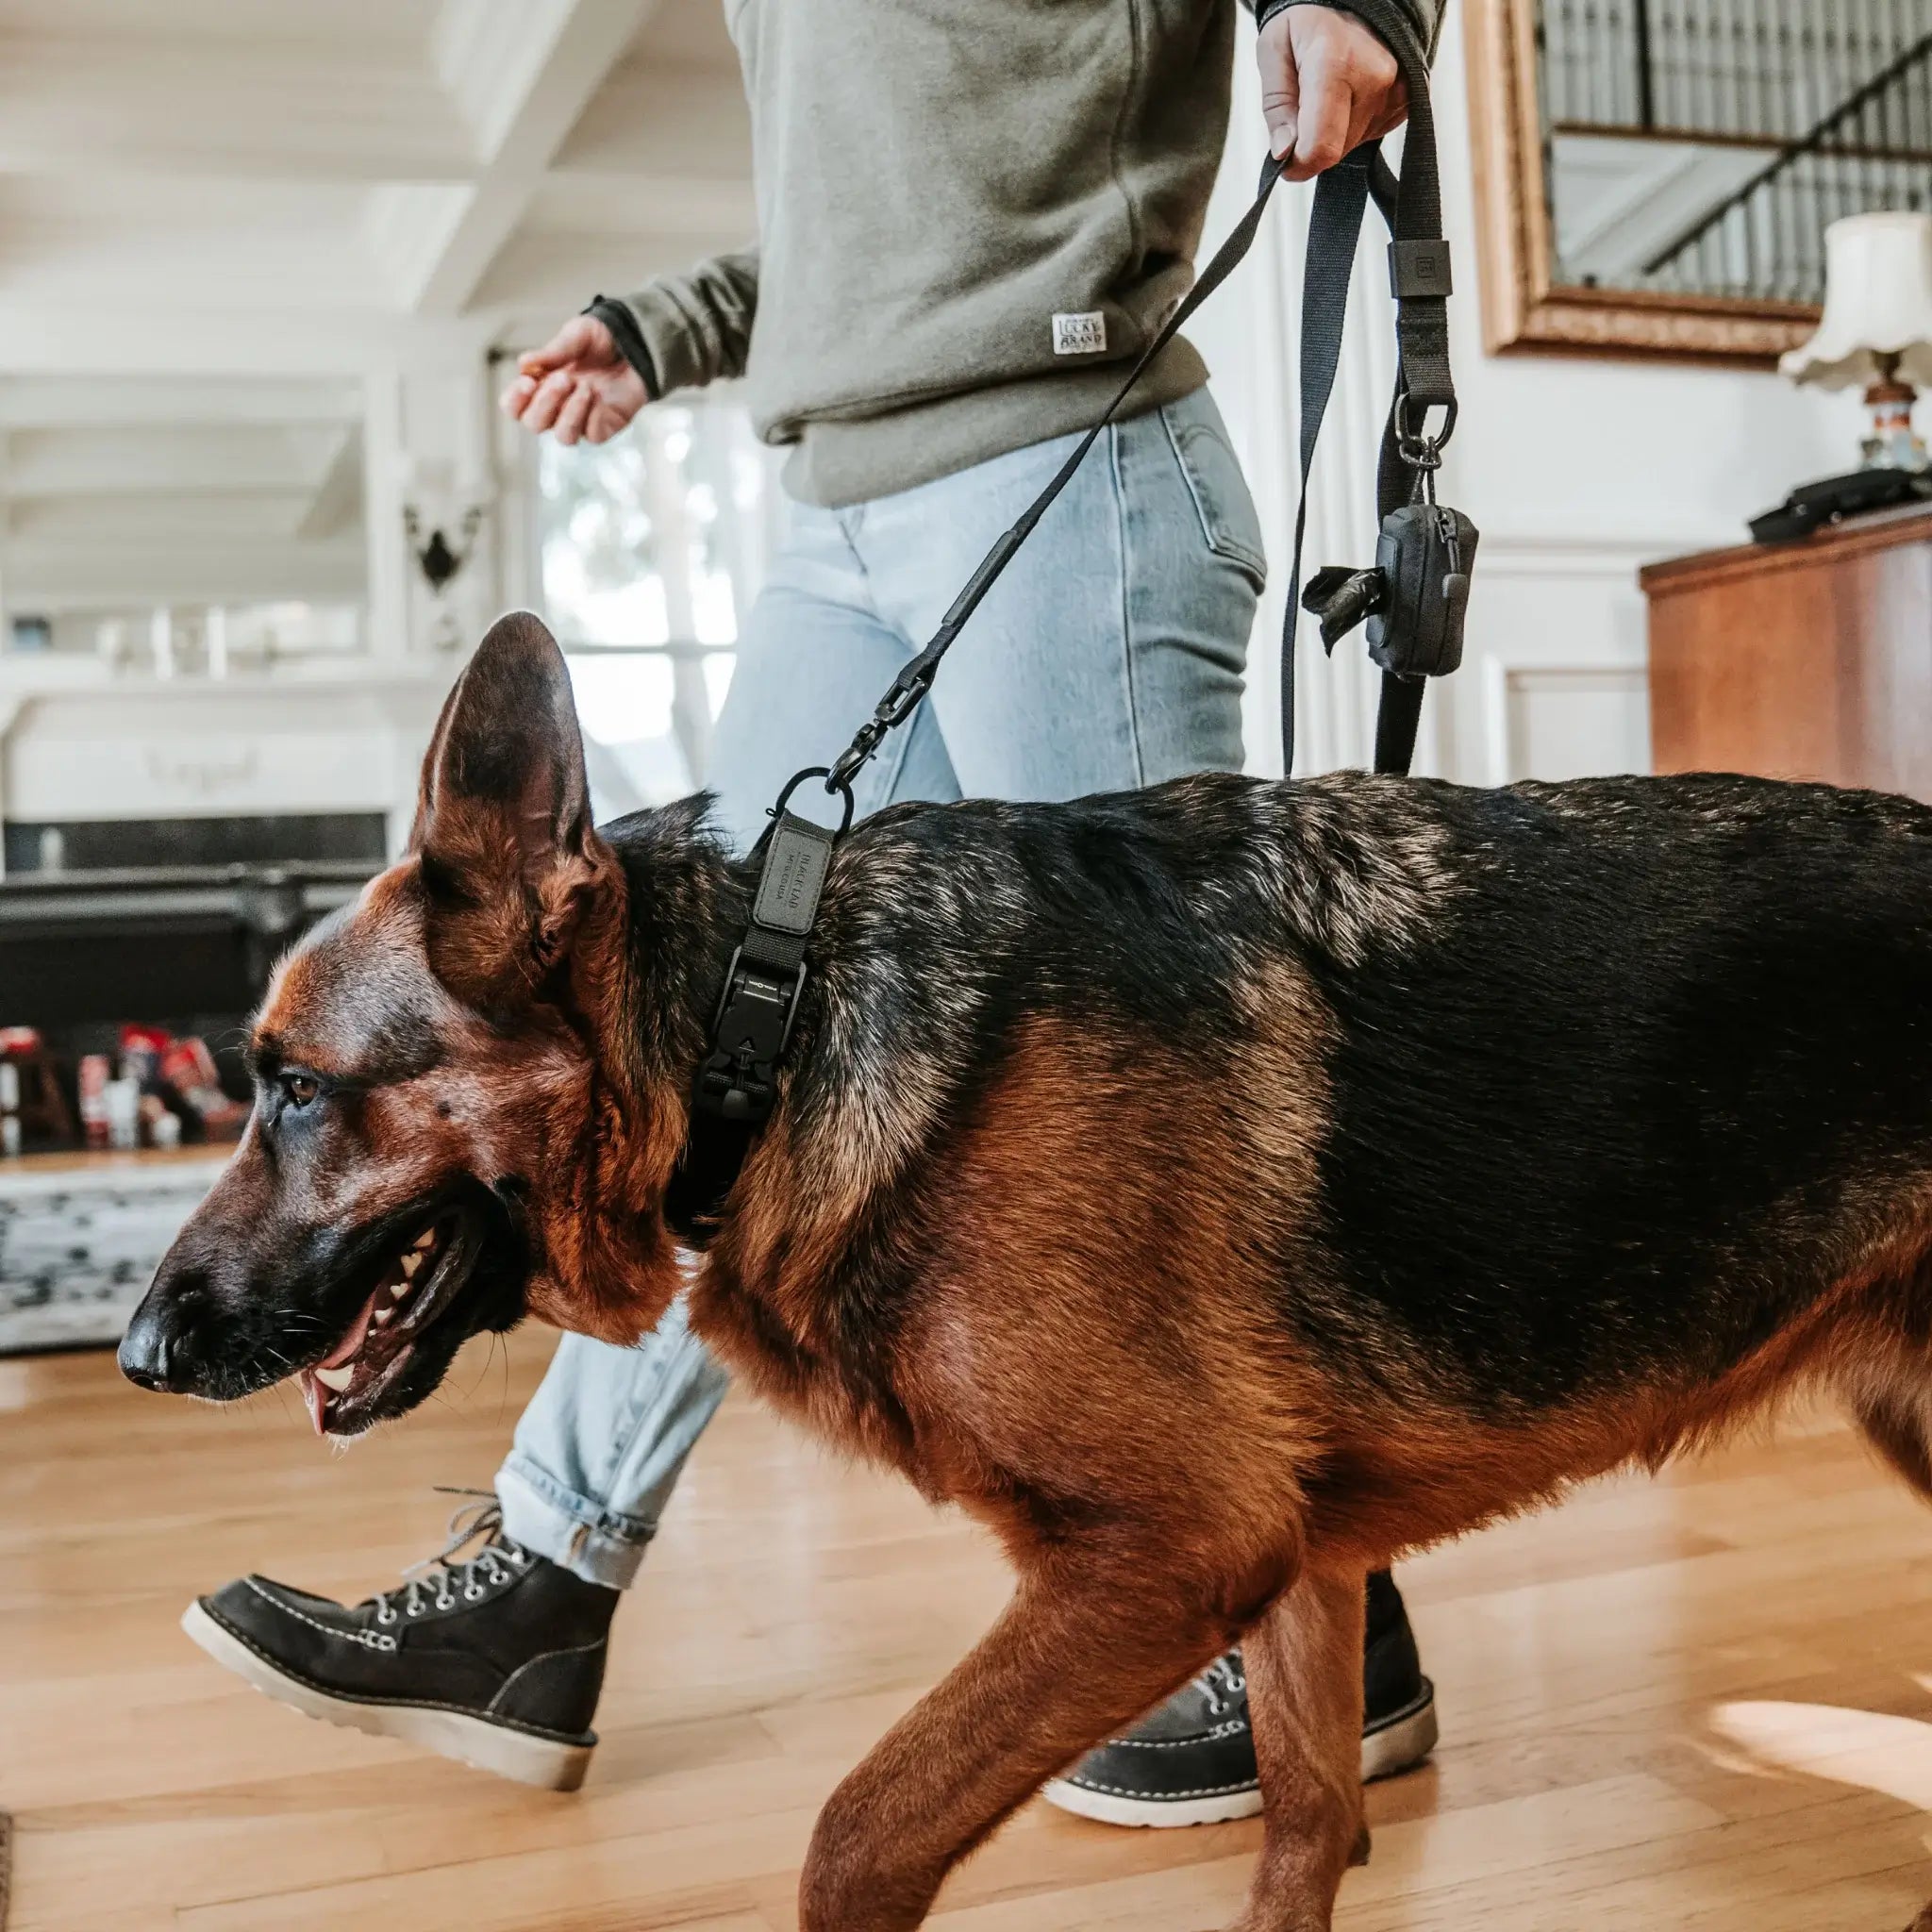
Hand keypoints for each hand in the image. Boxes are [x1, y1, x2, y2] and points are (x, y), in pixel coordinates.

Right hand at [498, 315, 648, 445]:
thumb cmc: (600, 341)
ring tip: (586, 387)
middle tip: (564, 378)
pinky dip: (591, 416)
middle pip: (534, 424)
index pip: (514, 406)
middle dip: (545, 402)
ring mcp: (580, 420)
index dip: (515, 400)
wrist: (637, 345)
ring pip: (563, 436)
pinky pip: (590, 435)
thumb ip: (552, 352)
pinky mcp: (603, 428)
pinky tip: (598, 397)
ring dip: (570, 413)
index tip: (527, 381)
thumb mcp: (576, 336)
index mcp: (539, 386)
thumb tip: (524, 363)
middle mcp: (556, 408)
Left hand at [1257, 6, 1408, 181]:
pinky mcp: (1406, 101)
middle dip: (1312, 143)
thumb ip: (1276, 106)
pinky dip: (1351, 125)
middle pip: (1334, 152)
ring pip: (1351, 147)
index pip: (1321, 147)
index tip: (1285, 159)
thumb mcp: (1273, 51)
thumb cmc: (1308, 22)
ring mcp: (1396, 91)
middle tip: (1304, 106)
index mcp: (1336, 65)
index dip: (1298, 165)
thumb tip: (1284, 153)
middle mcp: (1375, 79)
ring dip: (1332, 133)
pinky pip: (1369, 136)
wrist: (1355, 0)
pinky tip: (1348, 95)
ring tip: (1329, 92)